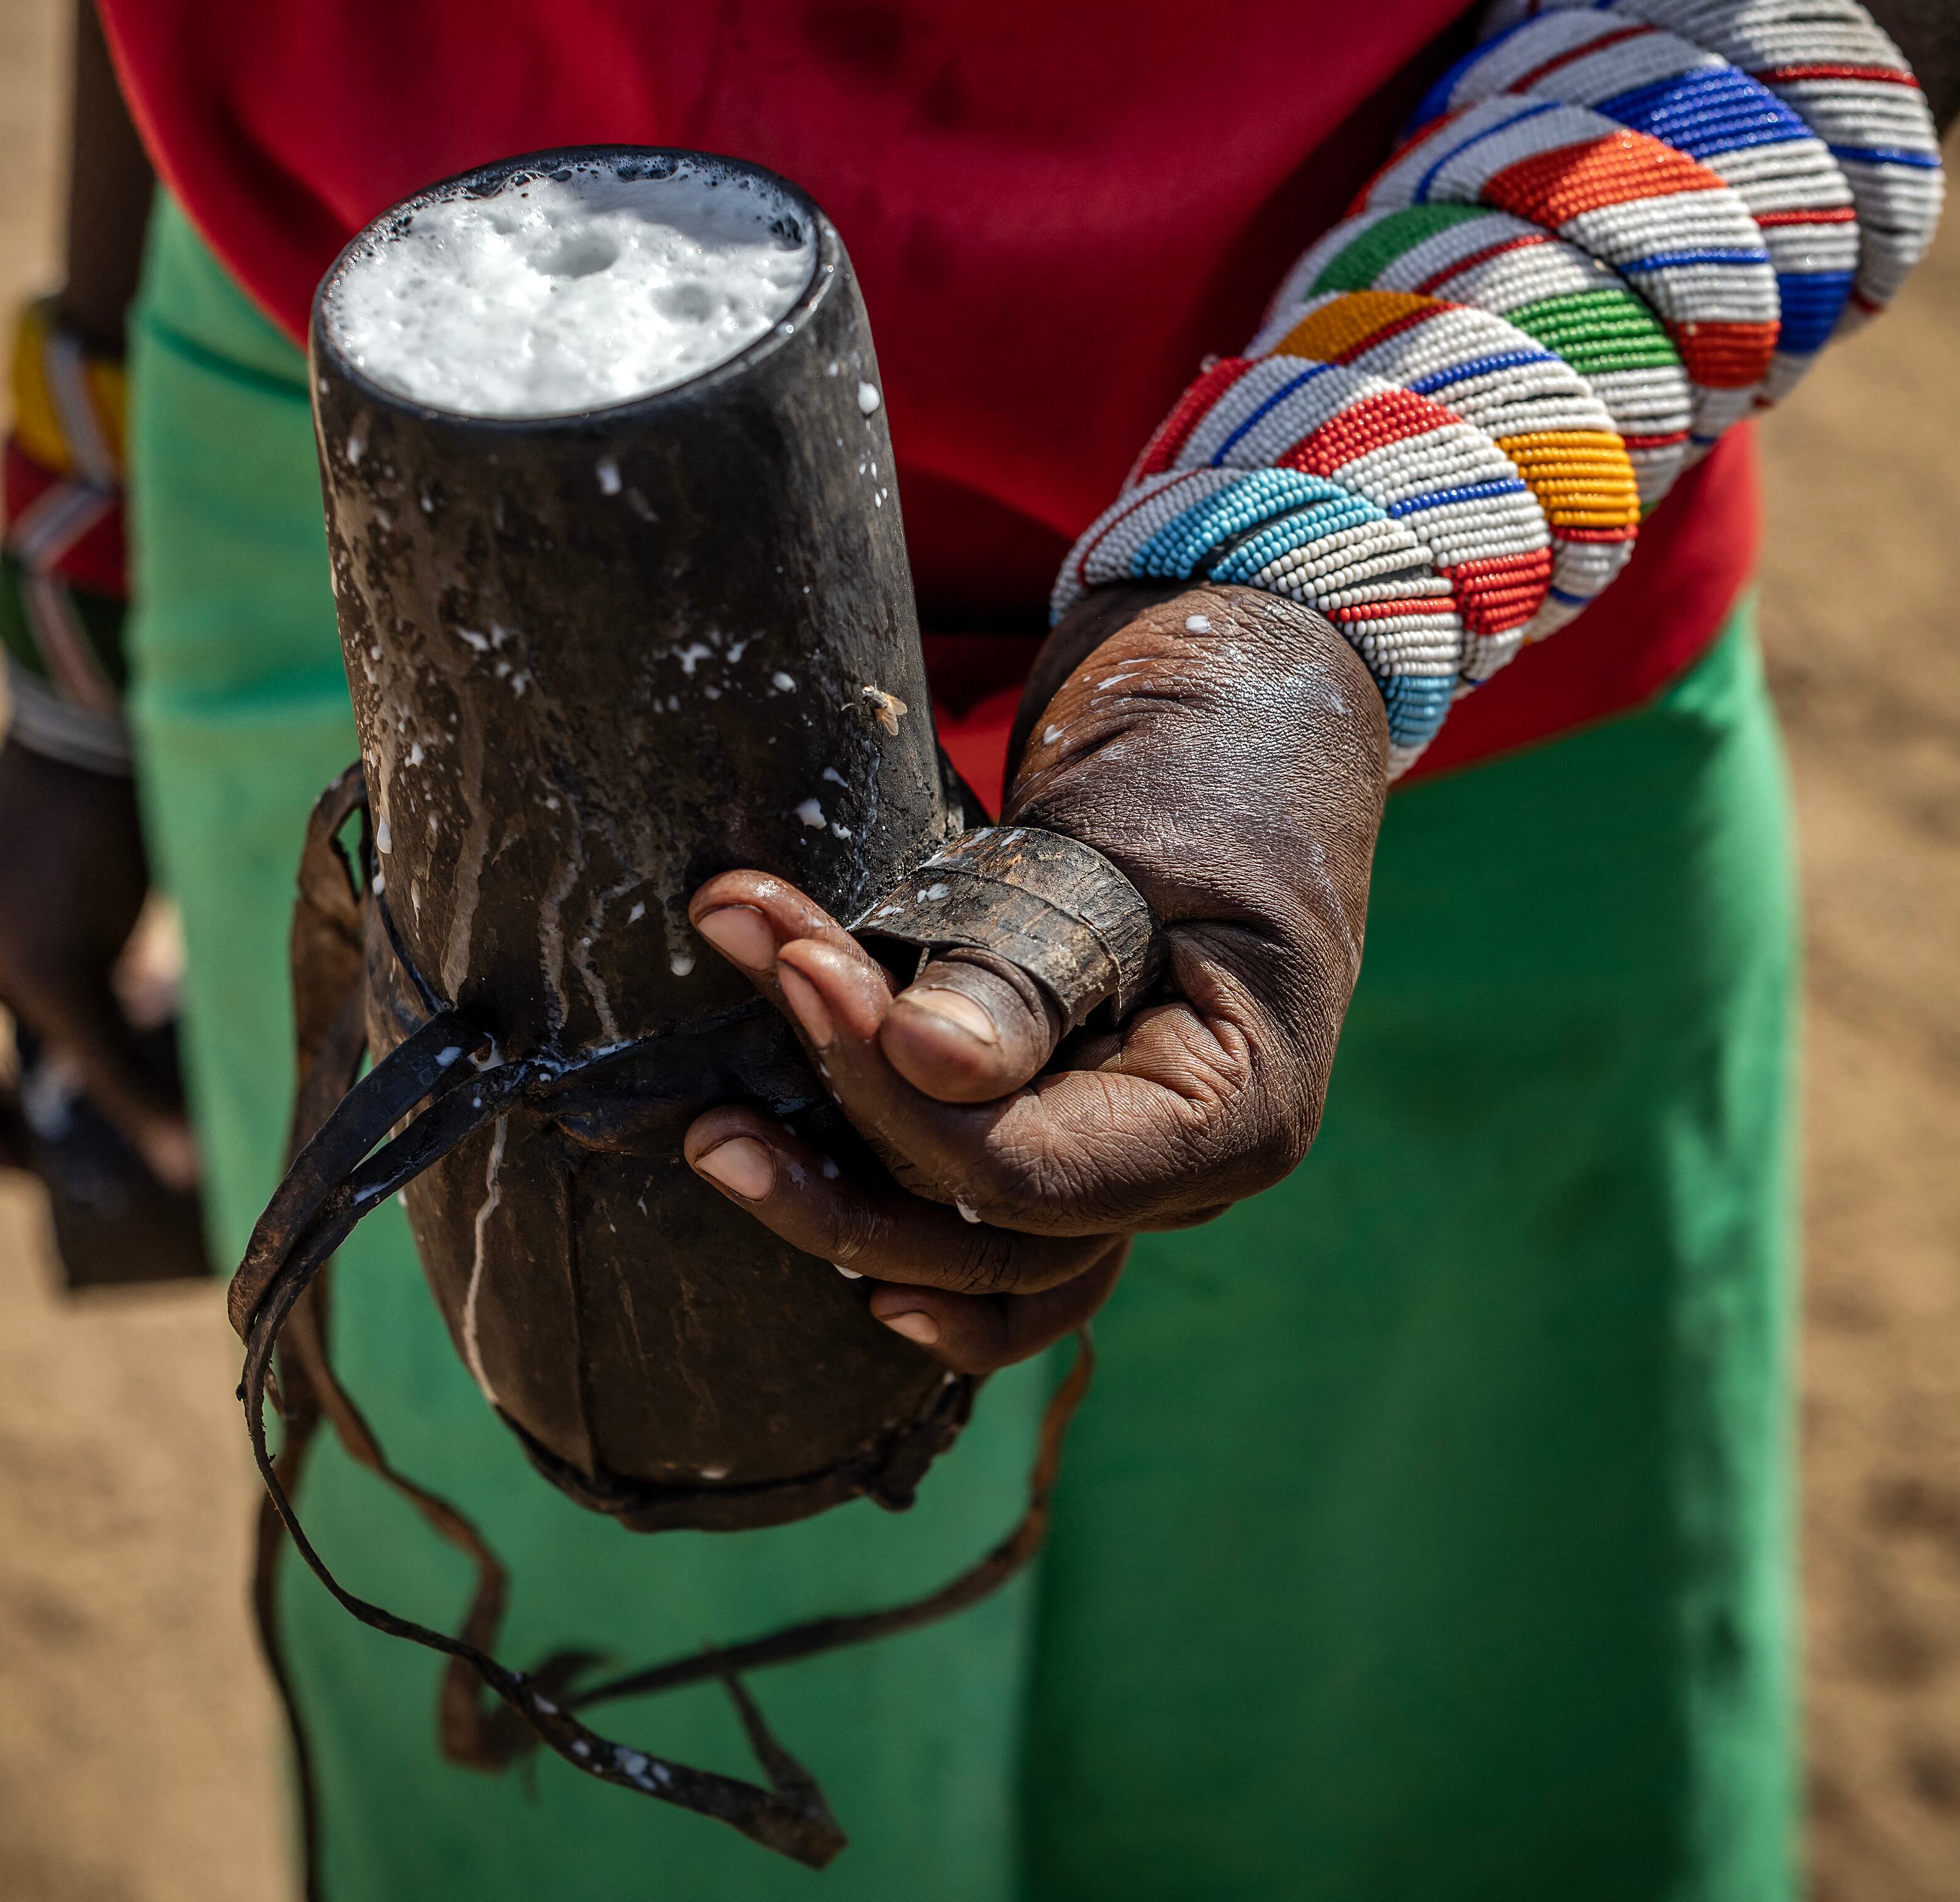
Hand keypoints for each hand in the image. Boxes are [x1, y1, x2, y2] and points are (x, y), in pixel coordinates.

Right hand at [0, 736, 196, 1187]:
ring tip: (111, 1087)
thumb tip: (180, 1166)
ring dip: (41, 1066)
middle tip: (67, 1136)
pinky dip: (83, 1014)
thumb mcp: (81, 972)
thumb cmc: (72, 841)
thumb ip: (113, 1074)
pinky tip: (145, 1013)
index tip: (29, 1152)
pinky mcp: (49, 890)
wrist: (106, 722)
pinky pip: (40, 979)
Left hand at [681, 582, 1388, 1372]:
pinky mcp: (1067, 1127)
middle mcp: (1186, 1170)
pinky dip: (906, 1243)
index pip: (1029, 1170)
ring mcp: (1128, 1163)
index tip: (808, 970)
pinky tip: (826, 1256)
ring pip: (972, 1254)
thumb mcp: (1125, 844)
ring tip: (718, 1139)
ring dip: (840, 1203)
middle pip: (989, 1230)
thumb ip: (1027, 968)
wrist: (1241, 704)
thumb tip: (924, 1062)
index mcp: (1234, 1109)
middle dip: (846, 1137)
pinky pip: (985, 1236)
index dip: (900, 1097)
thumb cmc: (1206, 757)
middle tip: (744, 1021)